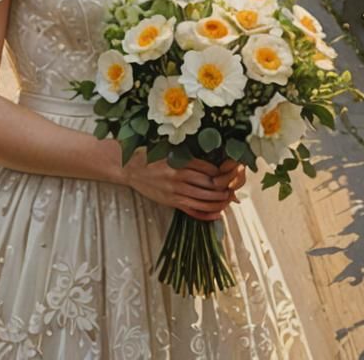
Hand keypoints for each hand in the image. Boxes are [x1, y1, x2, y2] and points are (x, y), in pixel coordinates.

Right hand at [123, 152, 244, 221]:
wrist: (129, 168)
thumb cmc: (150, 155)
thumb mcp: (169, 149)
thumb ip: (187, 154)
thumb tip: (209, 161)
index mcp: (179, 162)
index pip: (208, 169)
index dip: (221, 173)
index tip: (228, 174)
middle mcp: (179, 178)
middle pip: (209, 186)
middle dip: (224, 189)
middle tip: (234, 189)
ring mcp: (175, 192)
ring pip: (204, 200)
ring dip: (219, 202)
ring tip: (229, 200)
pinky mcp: (171, 202)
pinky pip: (192, 211)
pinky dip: (206, 214)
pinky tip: (217, 214)